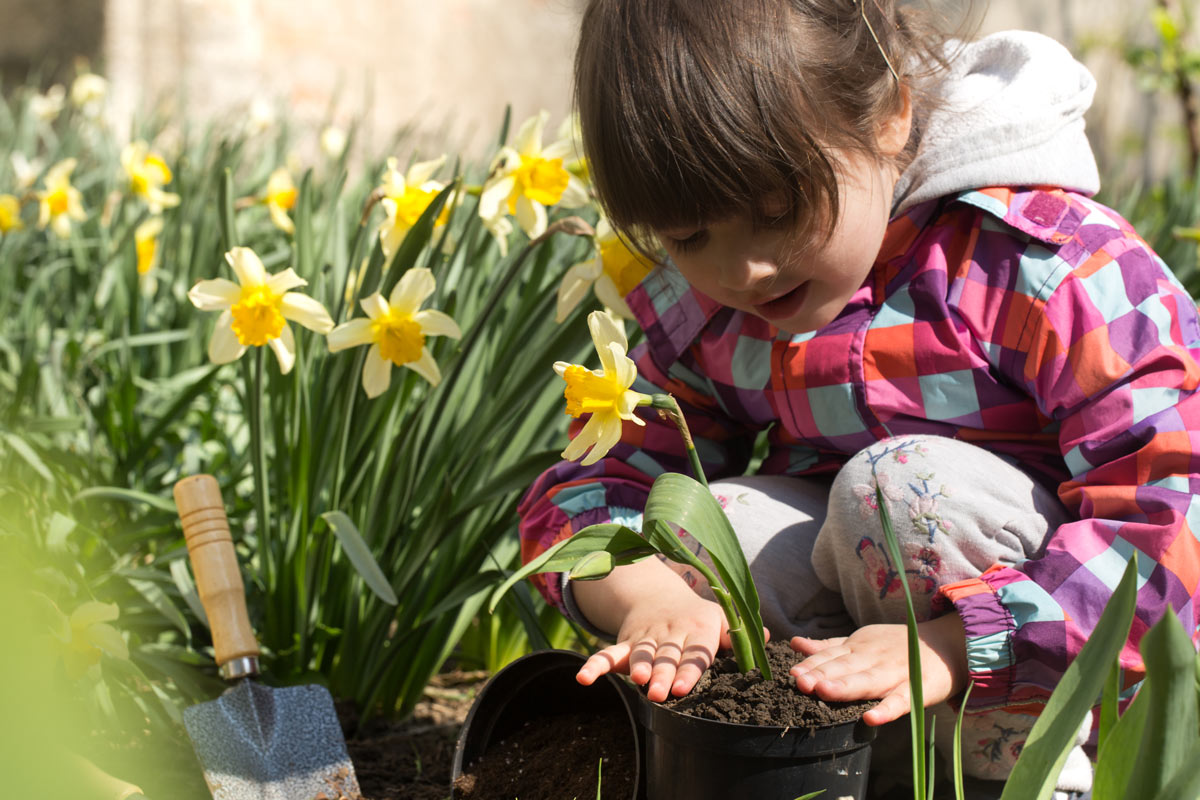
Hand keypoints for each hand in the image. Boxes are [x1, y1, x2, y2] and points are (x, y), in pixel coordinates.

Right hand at [571, 556, 767, 701]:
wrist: (658, 596)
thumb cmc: (697, 617)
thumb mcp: (720, 618)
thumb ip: (738, 633)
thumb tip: (766, 638)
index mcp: (697, 628)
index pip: (695, 651)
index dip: (690, 669)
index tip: (686, 688)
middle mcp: (669, 632)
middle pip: (667, 655)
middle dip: (663, 673)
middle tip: (659, 693)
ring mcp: (645, 637)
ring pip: (641, 654)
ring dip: (638, 667)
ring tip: (636, 682)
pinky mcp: (625, 643)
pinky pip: (607, 653)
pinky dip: (594, 665)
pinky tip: (584, 679)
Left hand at [789, 612, 967, 725]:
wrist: (948, 645)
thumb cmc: (897, 646)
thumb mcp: (862, 640)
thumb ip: (830, 646)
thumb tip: (795, 644)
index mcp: (859, 647)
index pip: (831, 655)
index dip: (811, 664)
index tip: (791, 672)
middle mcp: (873, 659)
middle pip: (844, 667)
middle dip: (821, 674)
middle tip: (798, 681)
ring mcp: (894, 674)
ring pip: (867, 681)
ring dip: (845, 687)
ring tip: (823, 692)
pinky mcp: (915, 690)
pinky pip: (899, 702)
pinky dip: (886, 711)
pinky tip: (871, 719)